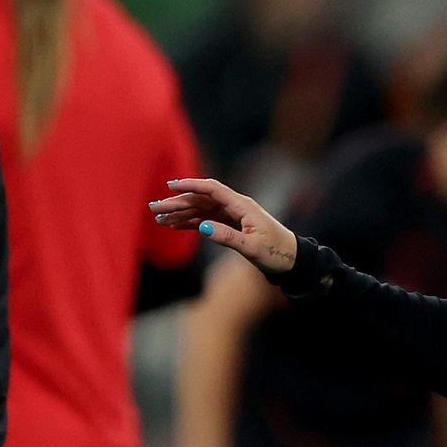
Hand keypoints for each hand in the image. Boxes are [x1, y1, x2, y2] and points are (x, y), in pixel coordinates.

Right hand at [150, 178, 296, 275]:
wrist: (292, 260)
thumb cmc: (277, 253)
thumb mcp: (252, 248)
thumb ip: (227, 237)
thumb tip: (202, 227)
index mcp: (242, 206)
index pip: (212, 189)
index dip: (191, 185)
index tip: (170, 186)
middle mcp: (236, 207)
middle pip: (201, 199)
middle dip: (177, 202)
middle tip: (154, 208)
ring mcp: (232, 216)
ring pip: (201, 210)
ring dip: (180, 213)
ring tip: (159, 219)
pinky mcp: (230, 226)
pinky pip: (206, 220)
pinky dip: (190, 222)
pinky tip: (174, 226)